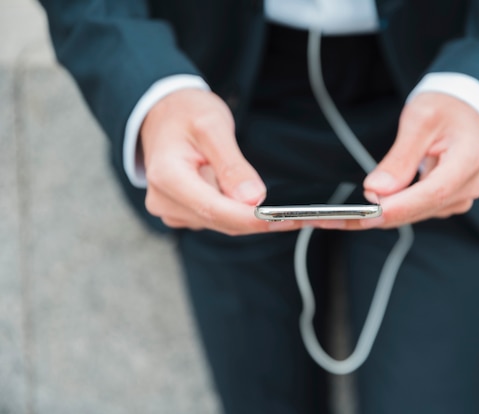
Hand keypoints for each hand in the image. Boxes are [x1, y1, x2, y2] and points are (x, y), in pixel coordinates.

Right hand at [140, 89, 300, 234]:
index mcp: (167, 177)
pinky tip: (261, 202)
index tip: (283, 219)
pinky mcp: (186, 213)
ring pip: (224, 223)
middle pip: (222, 220)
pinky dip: (244, 213)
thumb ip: (232, 164)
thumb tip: (253, 198)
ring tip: (289, 210)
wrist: (164, 114)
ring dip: (255, 217)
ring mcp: (174, 210)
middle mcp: (165, 201)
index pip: (214, 209)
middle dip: (261, 220)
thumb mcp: (212, 126)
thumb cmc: (186, 113)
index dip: (250, 218)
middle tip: (303, 217)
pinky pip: (221, 219)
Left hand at [350, 92, 478, 228]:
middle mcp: (469, 185)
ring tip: (345, 215)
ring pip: (415, 214)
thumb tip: (377, 189)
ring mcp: (459, 197)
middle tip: (342, 217)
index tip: (370, 213)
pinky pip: (414, 212)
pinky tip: (367, 208)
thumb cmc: (447, 110)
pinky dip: (390, 211)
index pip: (435, 192)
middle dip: (382, 213)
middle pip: (422, 208)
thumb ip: (400, 157)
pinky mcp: (446, 203)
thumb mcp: (420, 120)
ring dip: (381, 215)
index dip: (401, 206)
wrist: (466, 114)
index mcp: (469, 159)